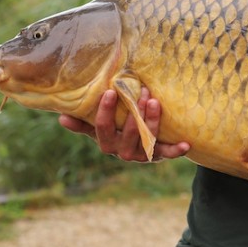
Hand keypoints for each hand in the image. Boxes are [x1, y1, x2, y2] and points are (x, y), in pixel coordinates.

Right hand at [58, 87, 189, 161]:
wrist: (141, 147)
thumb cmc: (117, 131)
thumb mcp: (101, 128)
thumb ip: (84, 123)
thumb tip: (61, 116)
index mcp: (107, 144)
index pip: (102, 128)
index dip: (105, 112)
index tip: (110, 92)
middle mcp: (123, 152)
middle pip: (128, 134)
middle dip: (134, 113)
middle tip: (141, 92)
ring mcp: (142, 155)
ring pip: (146, 139)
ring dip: (151, 121)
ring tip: (154, 102)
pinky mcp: (159, 155)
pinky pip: (168, 153)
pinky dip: (176, 150)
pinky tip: (186, 144)